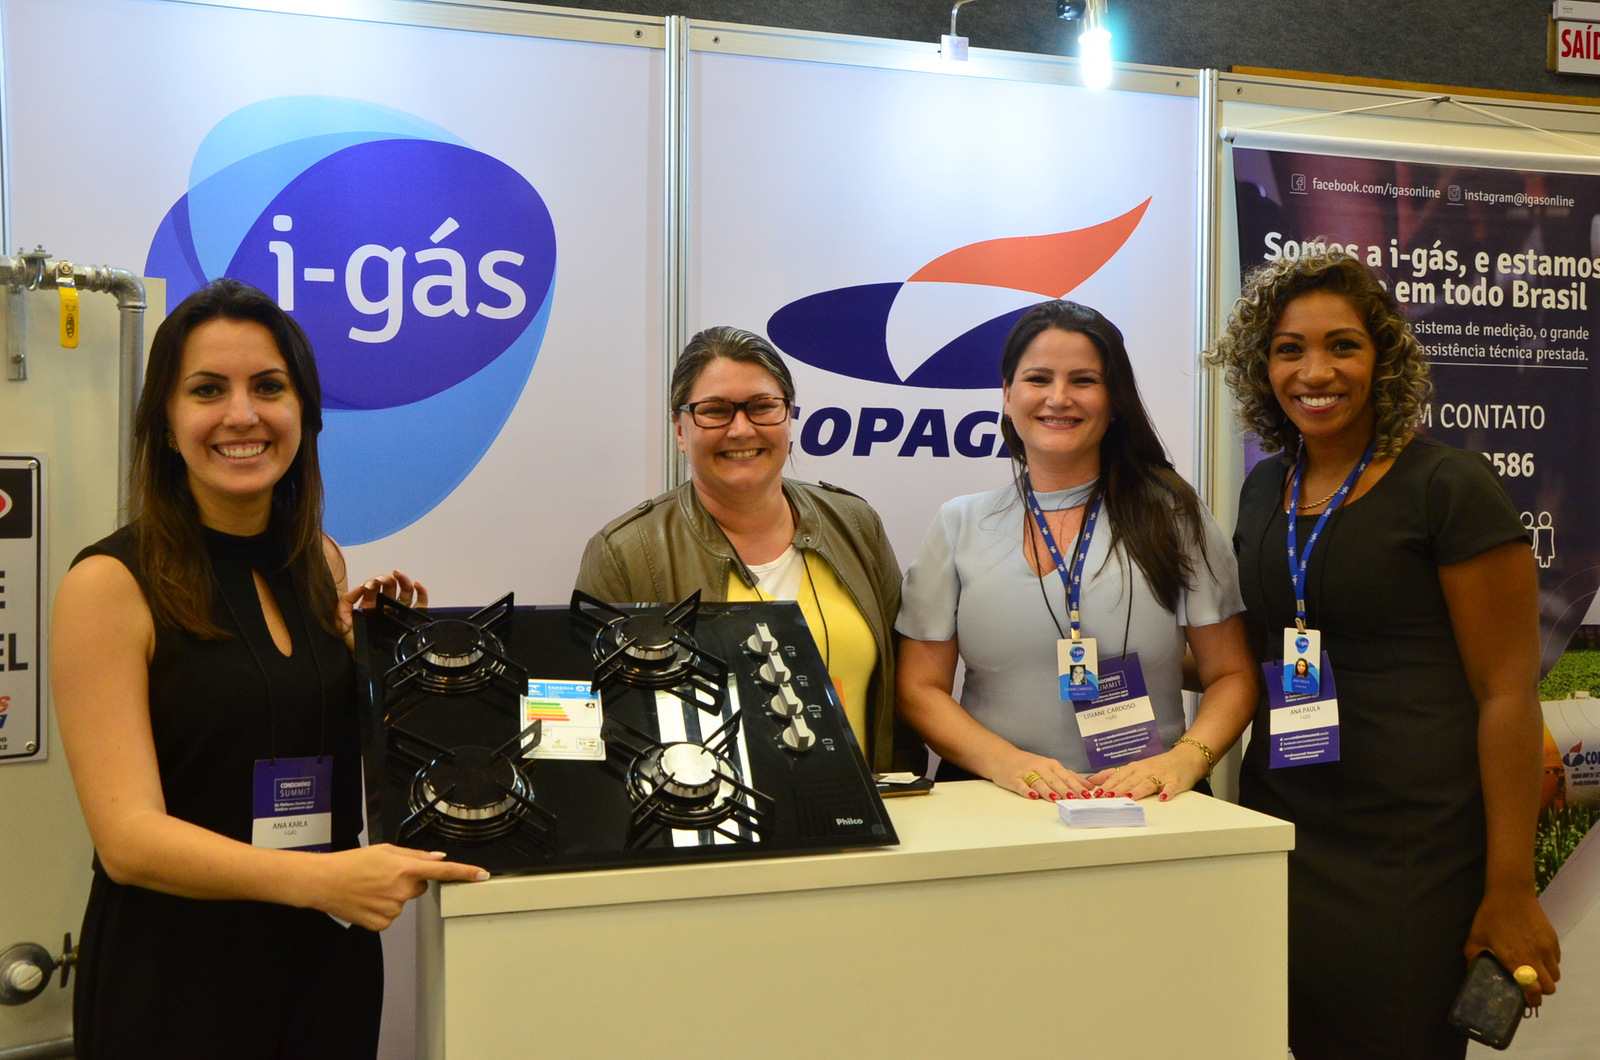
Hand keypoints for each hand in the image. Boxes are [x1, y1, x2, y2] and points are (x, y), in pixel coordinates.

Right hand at [305, 844, 486, 930]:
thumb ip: (414, 855)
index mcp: (404, 869)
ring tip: (370, 887)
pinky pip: (390, 916)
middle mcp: (402, 891)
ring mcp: (392, 910)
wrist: (324, 882)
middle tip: (384, 876)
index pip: (442, 872)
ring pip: (403, 903)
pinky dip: (381, 909)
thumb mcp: (384, 850)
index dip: (465, 873)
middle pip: (419, 888)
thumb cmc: (351, 862)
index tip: (482, 875)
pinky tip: (367, 901)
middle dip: (407, 882)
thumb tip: (438, 859)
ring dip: (392, 896)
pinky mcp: (382, 924)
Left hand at [338, 570, 427, 632]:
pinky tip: (417, 585)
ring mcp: (398, 613)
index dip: (373, 582)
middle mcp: (385, 607)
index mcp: (371, 605)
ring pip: (405, 592)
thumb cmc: (353, 641)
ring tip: (398, 574)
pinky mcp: (409, 620)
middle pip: (391, 586)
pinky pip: (420, 606)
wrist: (363, 659)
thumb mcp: (341, 620)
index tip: (370, 584)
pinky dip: (422, 593)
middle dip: (386, 578)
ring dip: (403, 580)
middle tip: (381, 580)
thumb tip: (361, 587)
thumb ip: (346, 601)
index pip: (375, 587)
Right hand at [985, 749, 1089, 800]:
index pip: (1067, 777)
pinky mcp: (1013, 778)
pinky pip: (1020, 785)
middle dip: (1065, 790)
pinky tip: (1033, 796)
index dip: (1077, 786)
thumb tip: (1089, 786)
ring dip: (1048, 790)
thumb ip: (1069, 776)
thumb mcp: (1051, 767)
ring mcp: (1026, 773)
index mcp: (1051, 765)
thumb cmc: (1030, 764)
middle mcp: (1040, 767)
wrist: (1003, 757)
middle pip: (1054, 780)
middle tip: (1075, 799)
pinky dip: (1026, 790)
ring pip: (1039, 782)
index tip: (1087, 796)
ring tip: (1056, 799)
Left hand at [1085, 746, 1208, 800]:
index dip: (1106, 785)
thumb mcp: (1134, 768)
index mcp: (1134, 768)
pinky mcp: (1175, 781)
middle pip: (1129, 781)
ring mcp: (1160, 775)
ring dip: (1137, 791)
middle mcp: (1145, 771)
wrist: (1185, 758)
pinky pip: (1171, 787)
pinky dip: (1167, 792)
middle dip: (1117, 789)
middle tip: (1106, 798)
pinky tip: (1163, 798)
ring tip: (1128, 798)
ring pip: (1147, 783)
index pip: (1117, 777)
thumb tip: (1090, 781)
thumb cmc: (1157, 765)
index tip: (1096, 795)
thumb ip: (1112, 774)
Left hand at [1465, 884, 1560, 1007]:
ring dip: (1547, 977)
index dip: (1532, 1000)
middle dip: (1541, 991)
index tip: (1527, 1002)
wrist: (1511, 893)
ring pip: (1556, 974)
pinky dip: (1550, 963)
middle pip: (1550, 986)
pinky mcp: (1553, 939)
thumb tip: (1471, 970)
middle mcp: (1535, 957)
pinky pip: (1557, 959)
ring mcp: (1547, 948)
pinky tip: (1538, 955)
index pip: (1532, 990)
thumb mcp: (1475, 937)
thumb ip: (1472, 956)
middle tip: (1530, 987)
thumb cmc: (1491, 916)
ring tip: (1534, 971)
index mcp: (1516, 960)